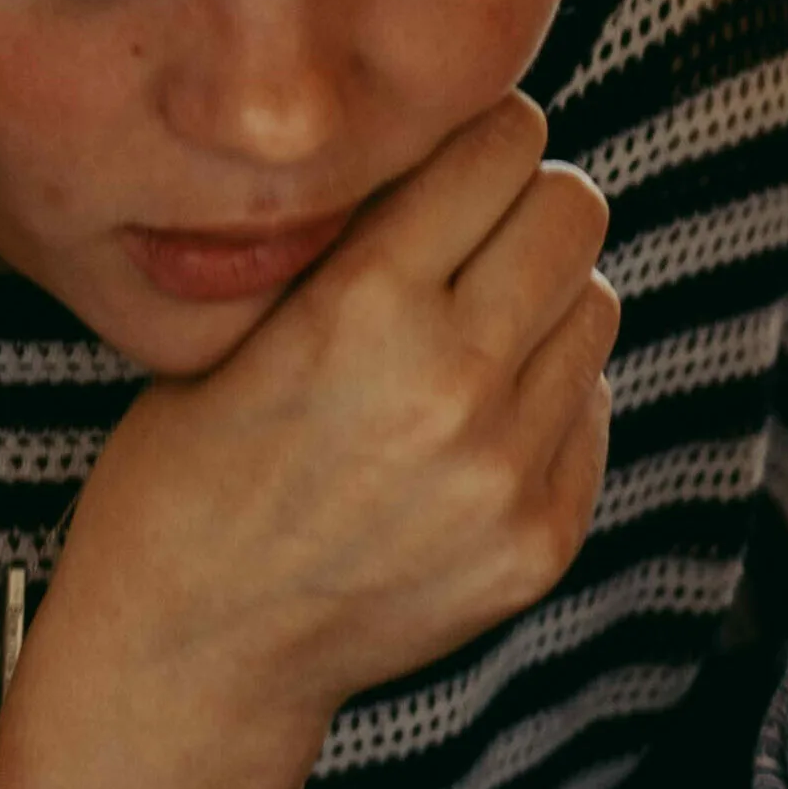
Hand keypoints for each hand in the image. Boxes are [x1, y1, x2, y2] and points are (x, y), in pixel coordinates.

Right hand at [66, 93, 617, 733]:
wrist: (197, 651)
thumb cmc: (191, 470)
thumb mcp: (242, 325)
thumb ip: (356, 243)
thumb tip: (463, 146)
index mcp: (363, 304)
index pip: (503, 144)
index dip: (487, 137)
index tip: (468, 157)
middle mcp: (452, 382)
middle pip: (574, 213)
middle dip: (530, 207)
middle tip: (485, 234)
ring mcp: (507, 471)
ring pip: (596, 307)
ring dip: (544, 303)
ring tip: (472, 335)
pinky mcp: (541, 539)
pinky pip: (593, 408)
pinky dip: (548, 397)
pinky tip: (471, 426)